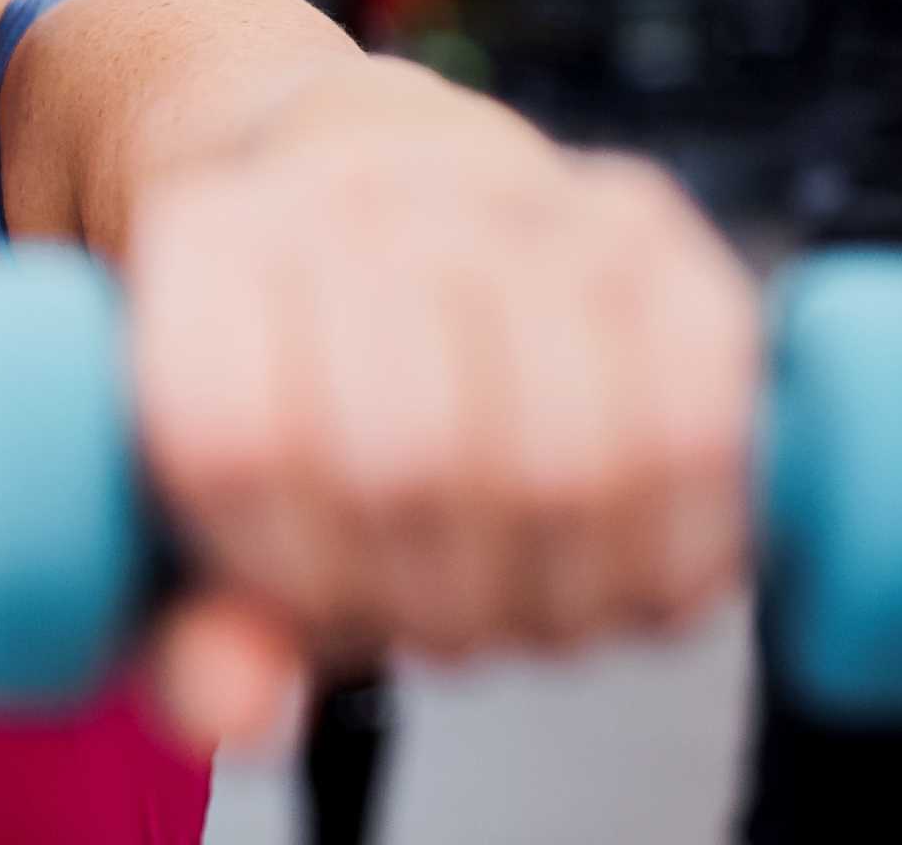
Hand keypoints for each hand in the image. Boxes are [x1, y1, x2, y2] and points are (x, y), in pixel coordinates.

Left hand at [127, 90, 756, 746]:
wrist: (388, 213)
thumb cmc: (290, 390)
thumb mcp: (207, 510)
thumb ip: (201, 629)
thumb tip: (237, 714)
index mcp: (207, 238)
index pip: (234, 441)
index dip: (294, 576)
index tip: (318, 600)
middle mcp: (348, 186)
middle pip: (407, 463)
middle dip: (435, 602)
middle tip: (434, 619)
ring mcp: (502, 189)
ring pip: (564, 461)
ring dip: (555, 592)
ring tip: (520, 598)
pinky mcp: (643, 218)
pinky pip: (699, 427)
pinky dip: (671, 551)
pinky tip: (618, 569)